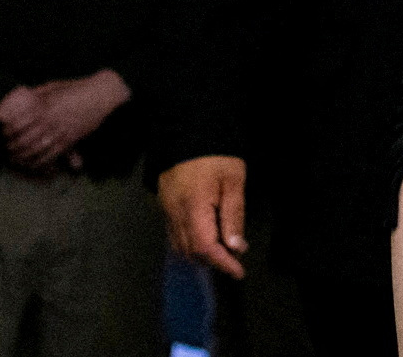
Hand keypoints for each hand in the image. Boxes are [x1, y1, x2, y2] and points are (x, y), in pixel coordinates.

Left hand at [0, 71, 130, 170]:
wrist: (101, 95)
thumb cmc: (76, 88)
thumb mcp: (53, 87)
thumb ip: (35, 95)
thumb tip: (17, 100)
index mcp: (43, 106)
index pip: (17, 124)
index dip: (6, 132)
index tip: (1, 134)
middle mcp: (50, 121)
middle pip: (24, 140)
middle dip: (12, 148)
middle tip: (5, 149)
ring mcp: (60, 132)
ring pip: (35, 151)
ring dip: (22, 157)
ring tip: (15, 159)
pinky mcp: (70, 141)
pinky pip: (51, 156)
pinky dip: (40, 163)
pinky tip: (32, 164)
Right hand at [159, 156, 248, 278]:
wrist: (187, 130)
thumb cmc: (217, 155)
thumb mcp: (234, 181)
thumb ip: (234, 215)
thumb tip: (236, 247)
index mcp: (193, 208)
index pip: (205, 247)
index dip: (223, 263)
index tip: (239, 272)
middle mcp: (175, 213)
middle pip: (190, 251)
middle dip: (212, 261)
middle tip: (234, 260)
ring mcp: (166, 210)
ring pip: (179, 245)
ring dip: (200, 254)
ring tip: (222, 252)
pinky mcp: (164, 204)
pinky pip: (174, 234)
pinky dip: (189, 243)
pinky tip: (204, 239)